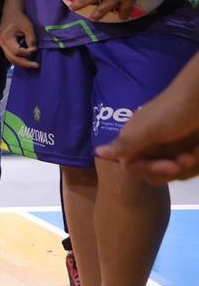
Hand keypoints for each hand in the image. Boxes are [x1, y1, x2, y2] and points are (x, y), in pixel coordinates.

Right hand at [0, 6, 39, 69]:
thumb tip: (34, 50)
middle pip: (12, 59)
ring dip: (22, 63)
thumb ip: (31, 39)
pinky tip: (26, 60)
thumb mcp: (28, 27)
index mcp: (6, 38)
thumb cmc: (20, 18)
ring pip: (10, 59)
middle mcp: (1, 43)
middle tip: (36, 65)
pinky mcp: (4, 45)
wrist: (11, 12)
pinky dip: (18, 59)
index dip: (28, 52)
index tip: (36, 48)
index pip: (17, 51)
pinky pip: (10, 56)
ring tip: (32, 65)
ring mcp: (1, 45)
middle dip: (25, 63)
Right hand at [96, 54, 198, 183]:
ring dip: (189, 164)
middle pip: (156, 174)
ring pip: (174, 172)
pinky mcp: (184, 147)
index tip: (172, 166)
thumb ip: (124, 144)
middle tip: (188, 157)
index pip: (134, 168)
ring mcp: (168, 147)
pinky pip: (187, 166)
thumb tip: (97, 152)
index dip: (152, 170)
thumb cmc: (173, 111)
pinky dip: (196, 159)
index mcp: (135, 140)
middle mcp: (150, 146)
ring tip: (196, 149)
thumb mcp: (149, 129)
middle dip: (174, 168)